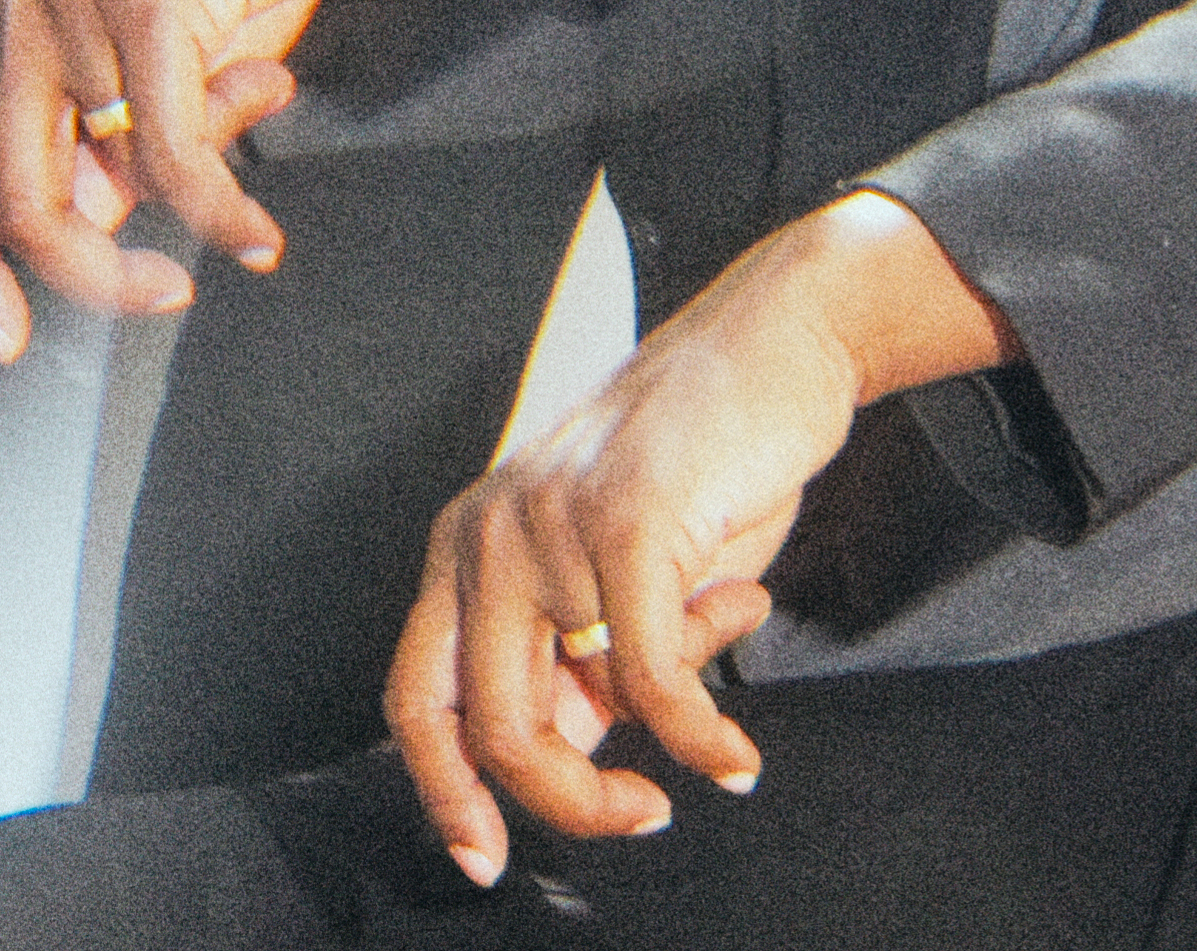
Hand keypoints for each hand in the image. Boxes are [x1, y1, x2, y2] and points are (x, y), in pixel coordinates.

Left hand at [0, 0, 533, 354]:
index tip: (8, 338)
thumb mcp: (150, 44)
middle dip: (89, 277)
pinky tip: (257, 232)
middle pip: (13, 198)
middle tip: (161, 297)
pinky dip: (219, 212)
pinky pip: (173, 154)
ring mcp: (71, 0)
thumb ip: (110, 128)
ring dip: (195, 206)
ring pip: (108, 184)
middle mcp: (11, 8)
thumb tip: (106, 218)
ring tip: (251, 180)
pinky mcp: (147, 0)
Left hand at [386, 193, 1016, 885]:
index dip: (443, 793)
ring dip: (655, 758)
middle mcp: (488, 531)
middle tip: (640, 819)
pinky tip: (735, 755)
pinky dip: (699, 738)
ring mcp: (549, 525)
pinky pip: (654, 680)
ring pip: (570, 715)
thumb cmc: (706, 460)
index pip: (419, 699)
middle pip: (489, 728)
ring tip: (718, 749)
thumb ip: (583, 657)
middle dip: (568, 803)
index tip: (486, 857)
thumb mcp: (622, 573)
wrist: (778, 340)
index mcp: (469, 541)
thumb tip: (580, 752)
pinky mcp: (625, 524)